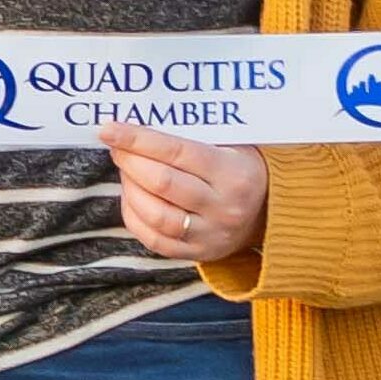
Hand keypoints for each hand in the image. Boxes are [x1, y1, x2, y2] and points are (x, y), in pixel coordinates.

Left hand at [101, 124, 272, 281]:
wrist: (271, 211)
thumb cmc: (242, 167)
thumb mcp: (231, 144)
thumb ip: (191, 136)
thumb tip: (138, 125)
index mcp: (232, 172)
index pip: (176, 152)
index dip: (138, 140)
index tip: (109, 129)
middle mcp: (223, 207)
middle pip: (161, 183)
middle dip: (130, 161)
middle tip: (117, 147)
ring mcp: (211, 235)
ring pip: (154, 214)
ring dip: (129, 188)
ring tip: (126, 170)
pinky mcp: (199, 254)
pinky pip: (154, 240)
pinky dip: (134, 215)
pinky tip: (132, 197)